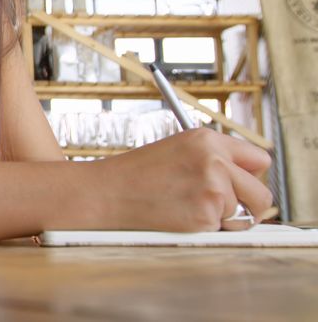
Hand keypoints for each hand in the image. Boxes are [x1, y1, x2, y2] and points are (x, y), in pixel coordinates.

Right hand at [95, 128, 273, 231]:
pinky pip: (223, 229)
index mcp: (208, 140)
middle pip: (262, 193)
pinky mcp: (205, 215)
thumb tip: (245, 180)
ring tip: (190, 208)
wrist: (107, 191)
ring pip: (245, 215)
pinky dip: (206, 228)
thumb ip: (214, 159)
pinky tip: (180, 215)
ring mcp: (212, 189)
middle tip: (226, 208)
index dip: (251, 177)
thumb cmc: (137, 174)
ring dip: (225, 218)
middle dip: (249, 206)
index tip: (241, 185)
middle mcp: (215, 161)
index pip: (259, 159)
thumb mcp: (179, 150)